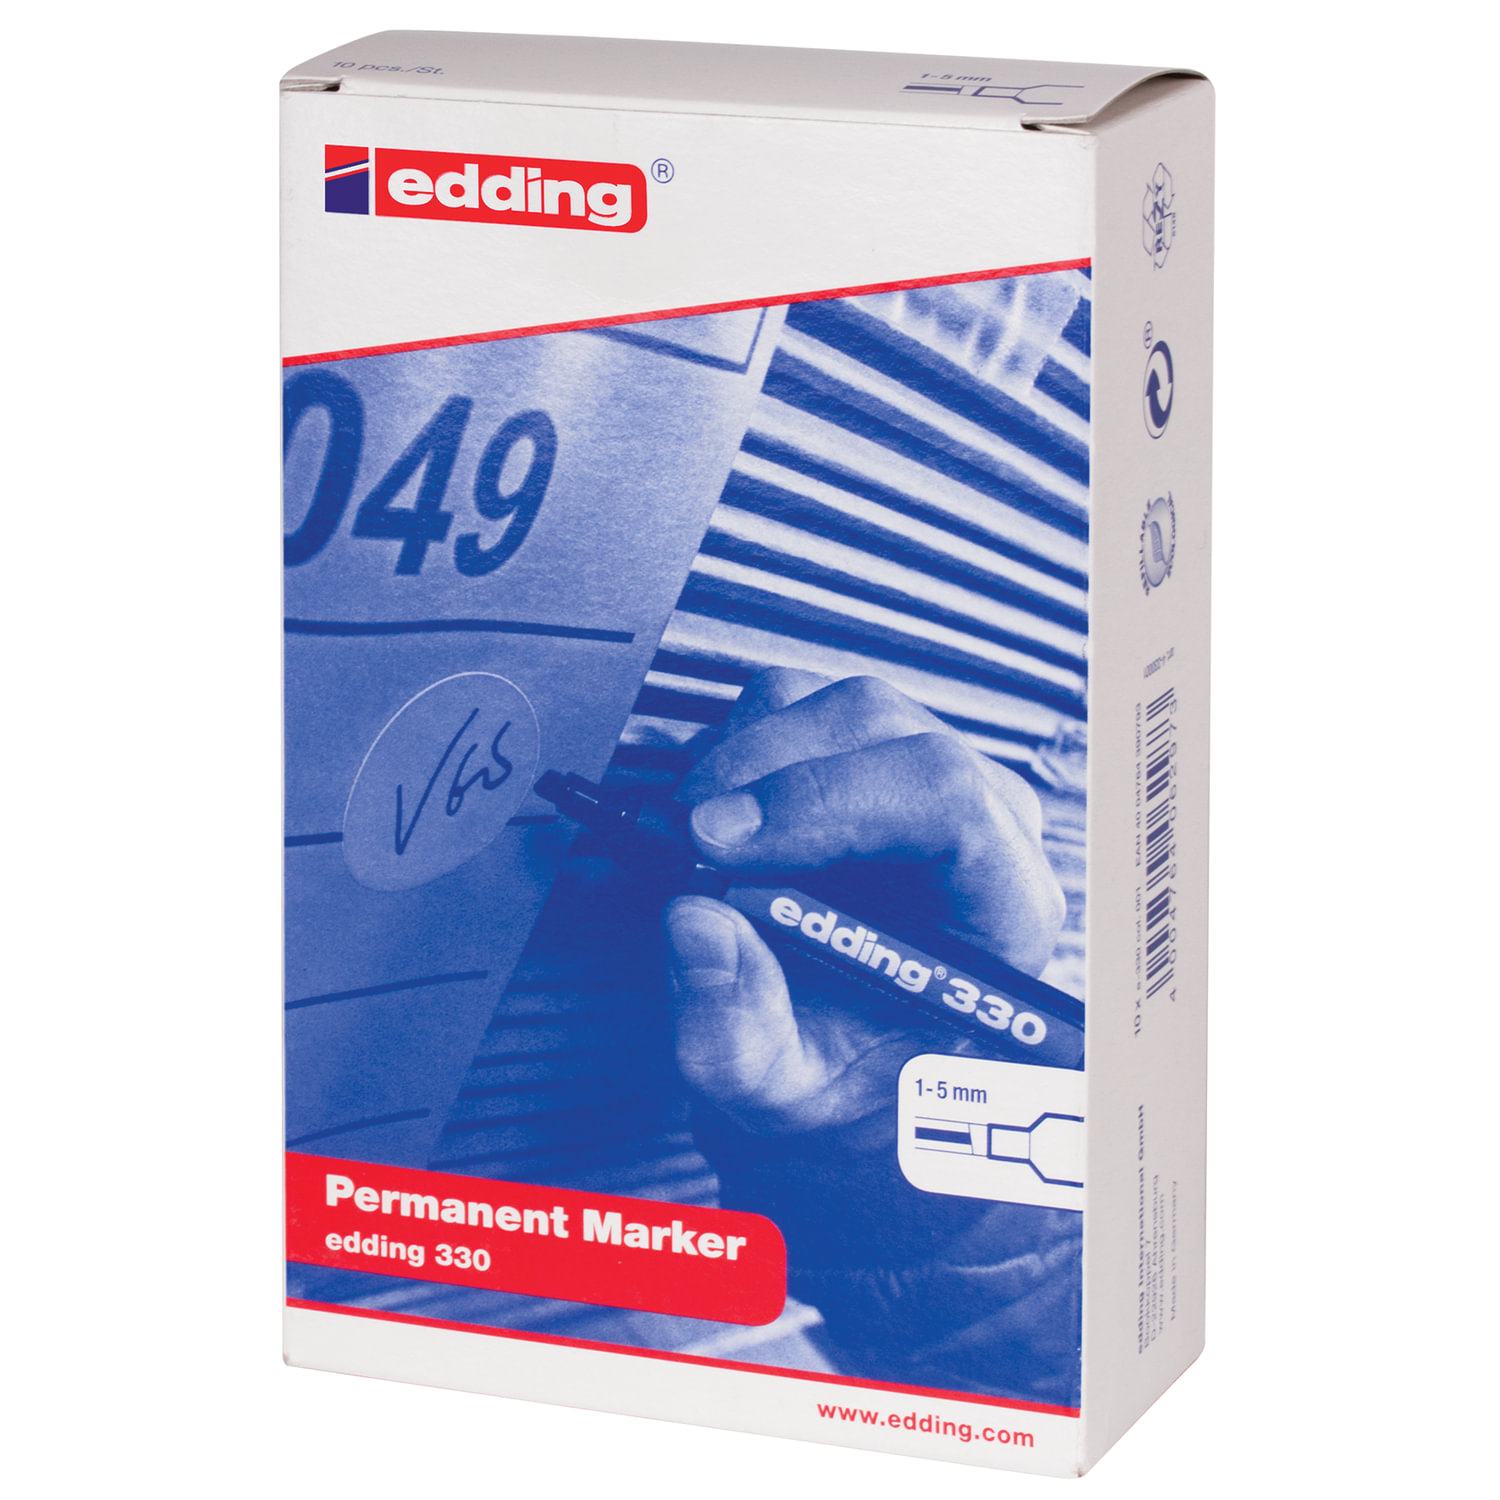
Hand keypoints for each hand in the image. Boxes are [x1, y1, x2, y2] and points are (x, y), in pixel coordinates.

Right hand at [664, 668, 1064, 1135]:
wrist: (838, 1069)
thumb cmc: (838, 1080)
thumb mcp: (780, 1092)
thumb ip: (736, 1031)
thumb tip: (697, 922)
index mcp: (1001, 908)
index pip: (944, 797)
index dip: (823, 800)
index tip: (721, 841)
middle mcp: (981, 823)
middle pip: (877, 726)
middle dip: (761, 772)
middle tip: (683, 839)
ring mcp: (927, 779)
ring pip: (828, 705)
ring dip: (739, 760)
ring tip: (694, 842)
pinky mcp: (868, 757)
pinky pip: (793, 707)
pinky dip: (730, 751)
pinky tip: (712, 824)